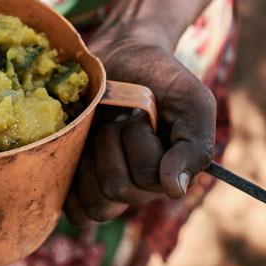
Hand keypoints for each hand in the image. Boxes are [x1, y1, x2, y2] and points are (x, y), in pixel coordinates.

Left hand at [65, 31, 216, 225]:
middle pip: (117, 189)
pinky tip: (77, 150)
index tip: (143, 113)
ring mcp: (107, 190)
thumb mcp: (192, 102)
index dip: (139, 140)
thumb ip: (195, 146)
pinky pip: (74, 210)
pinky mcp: (78, 186)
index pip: (149, 178)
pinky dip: (70, 181)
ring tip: (97, 130)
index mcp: (168, 175)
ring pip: (94, 202)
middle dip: (111, 141)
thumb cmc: (161, 77)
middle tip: (118, 117)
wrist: (122, 55)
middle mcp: (140, 190)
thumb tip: (175, 190)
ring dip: (90, 156)